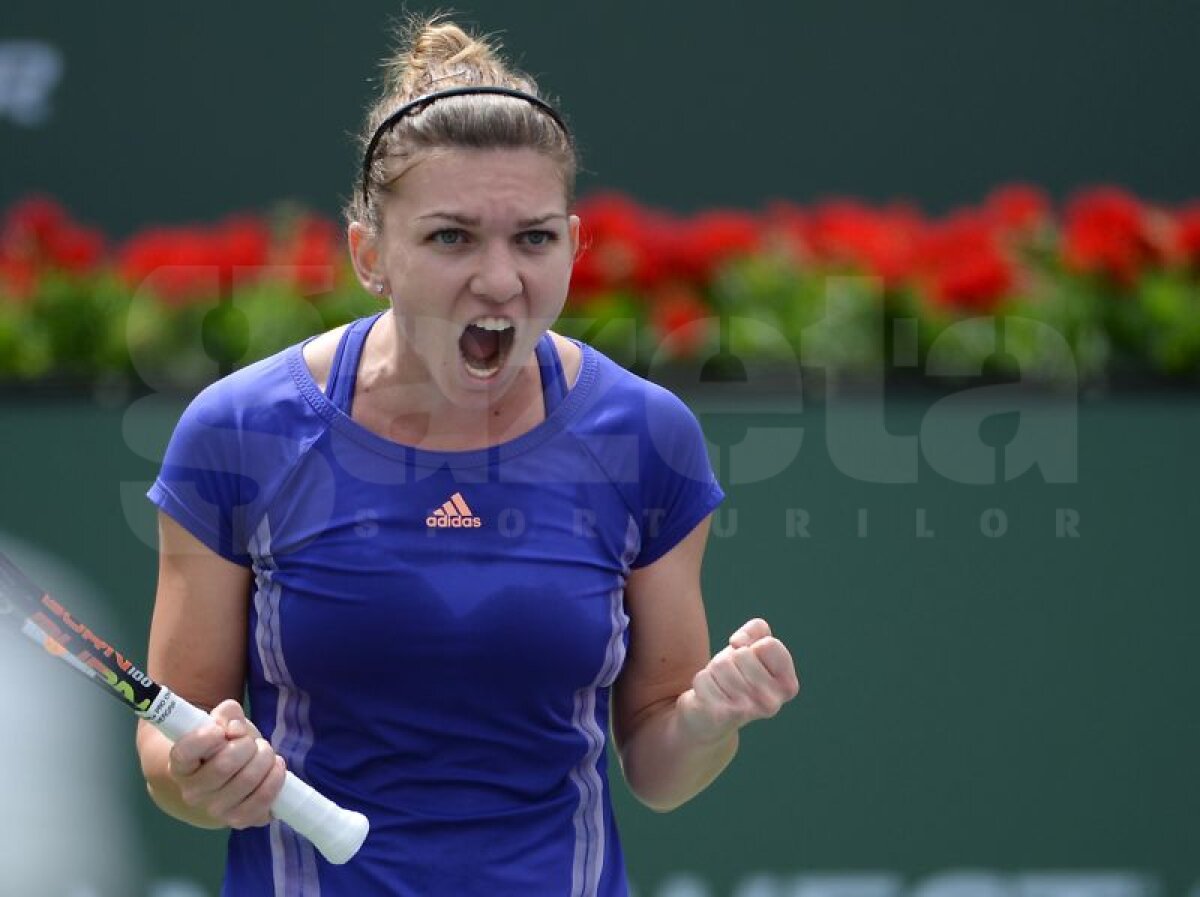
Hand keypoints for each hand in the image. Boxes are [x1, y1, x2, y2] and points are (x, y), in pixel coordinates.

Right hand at [167, 699, 285, 828]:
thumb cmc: (224, 745)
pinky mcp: (239, 820)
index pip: (185, 752)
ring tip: (265, 753)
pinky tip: (275, 768)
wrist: (227, 778)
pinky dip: (275, 779)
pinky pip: (262, 802)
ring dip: (265, 759)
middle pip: (225, 764)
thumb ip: (227, 715)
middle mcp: (192, 792)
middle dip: (248, 745)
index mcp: (181, 765)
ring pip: (248, 780)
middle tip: (253, 742)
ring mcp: (215, 810)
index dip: (204, 737)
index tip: (219, 730)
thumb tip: (236, 728)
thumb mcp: (222, 723)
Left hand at [676, 618, 800, 745]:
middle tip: (731, 677)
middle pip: (743, 654)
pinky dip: (701, 682)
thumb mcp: (752, 649)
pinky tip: (708, 697)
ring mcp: (747, 710)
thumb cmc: (735, 677)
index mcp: (787, 686)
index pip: (769, 644)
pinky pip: (703, 678)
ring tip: (720, 686)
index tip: (750, 661)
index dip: (753, 646)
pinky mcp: (720, 715)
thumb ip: (757, 630)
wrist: (710, 718)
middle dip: (731, 659)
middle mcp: (772, 702)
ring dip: (714, 670)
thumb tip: (738, 643)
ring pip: (721, 664)